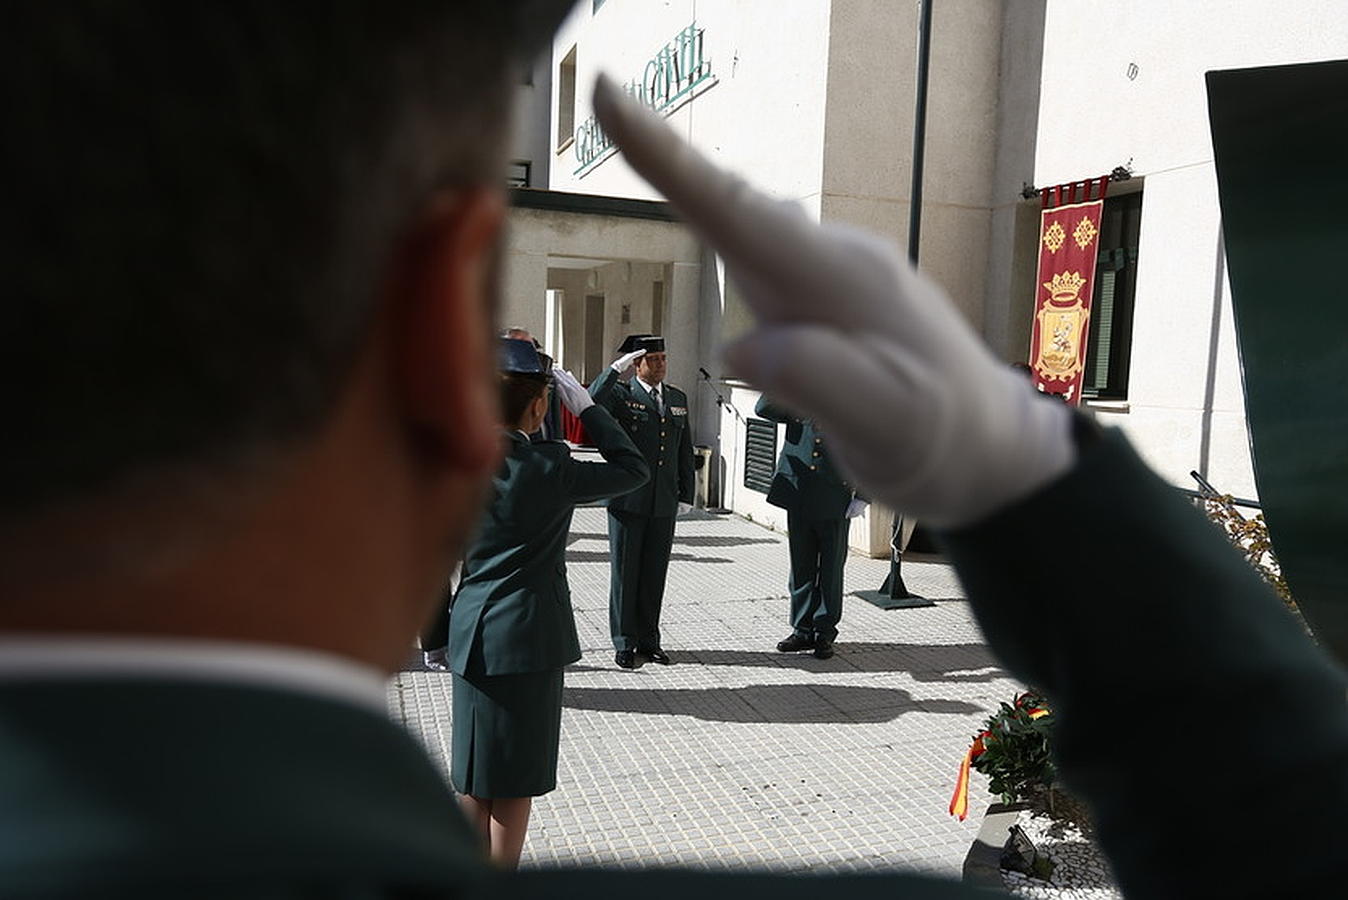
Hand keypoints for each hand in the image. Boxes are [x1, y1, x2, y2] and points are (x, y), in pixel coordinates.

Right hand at [552, 368, 593, 415]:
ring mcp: (579, 387)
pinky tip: (571, 375)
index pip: (562, 381)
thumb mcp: (567, 403)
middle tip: (556, 369)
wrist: (588, 410)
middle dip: (560, 373)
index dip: (557, 376)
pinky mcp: (582, 389)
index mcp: (570, 390)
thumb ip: (562, 393)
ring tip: (562, 370)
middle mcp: (575, 387)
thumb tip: (558, 386)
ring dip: (565, 374)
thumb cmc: (578, 409)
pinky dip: (572, 377)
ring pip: (571, 378)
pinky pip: (575, 380)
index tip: (553, 371)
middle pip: (566, 378)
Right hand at [593, 76, 1074, 527]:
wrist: (991, 444)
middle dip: (667, 156)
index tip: (611, 97)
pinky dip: (726, 232)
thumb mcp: (887, 425)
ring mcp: (835, 272)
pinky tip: (713, 227)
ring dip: (693, 189)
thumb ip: (820, 382)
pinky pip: (765, 253)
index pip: (737, 211)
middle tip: (604, 100)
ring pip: (749, 227)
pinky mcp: (831, 294)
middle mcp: (833, 259)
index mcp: (837, 280)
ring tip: (634, 138)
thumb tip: (742, 345)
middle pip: (734, 202)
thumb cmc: (940, 437)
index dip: (667, 158)